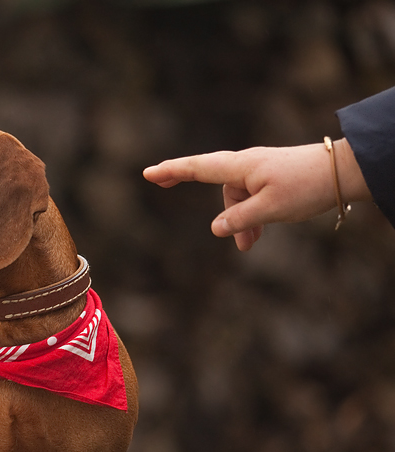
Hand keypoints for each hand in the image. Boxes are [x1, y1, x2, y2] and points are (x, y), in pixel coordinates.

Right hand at [143, 140, 370, 250]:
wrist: (343, 172)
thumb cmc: (306, 186)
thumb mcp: (270, 209)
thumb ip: (240, 220)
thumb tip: (215, 229)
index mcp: (241, 167)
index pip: (198, 168)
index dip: (171, 171)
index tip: (148, 173)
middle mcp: (245, 165)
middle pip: (210, 177)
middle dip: (184, 181)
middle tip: (159, 182)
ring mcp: (258, 171)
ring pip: (235, 197)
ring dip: (236, 221)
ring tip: (248, 246)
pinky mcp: (270, 178)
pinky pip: (249, 199)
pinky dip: (249, 218)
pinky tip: (257, 237)